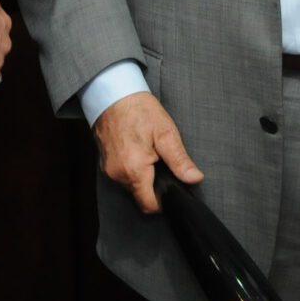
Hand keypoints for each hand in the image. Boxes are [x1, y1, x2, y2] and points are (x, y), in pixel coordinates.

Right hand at [93, 91, 203, 214]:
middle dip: (155, 186)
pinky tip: (139, 151)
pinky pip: (122, 175)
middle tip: (163, 163)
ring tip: (150, 154)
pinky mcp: (104, 164)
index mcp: (134, 170)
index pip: (149, 205)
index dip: (164, 201)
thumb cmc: (139, 111)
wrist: (113, 95)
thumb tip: (194, 179)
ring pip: (131, 186)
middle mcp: (118, 175)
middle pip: (141, 195)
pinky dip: (133, 169)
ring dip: (144, 177)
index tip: (173, 187)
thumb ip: (180, 161)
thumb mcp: (166, 133)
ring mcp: (109, 170)